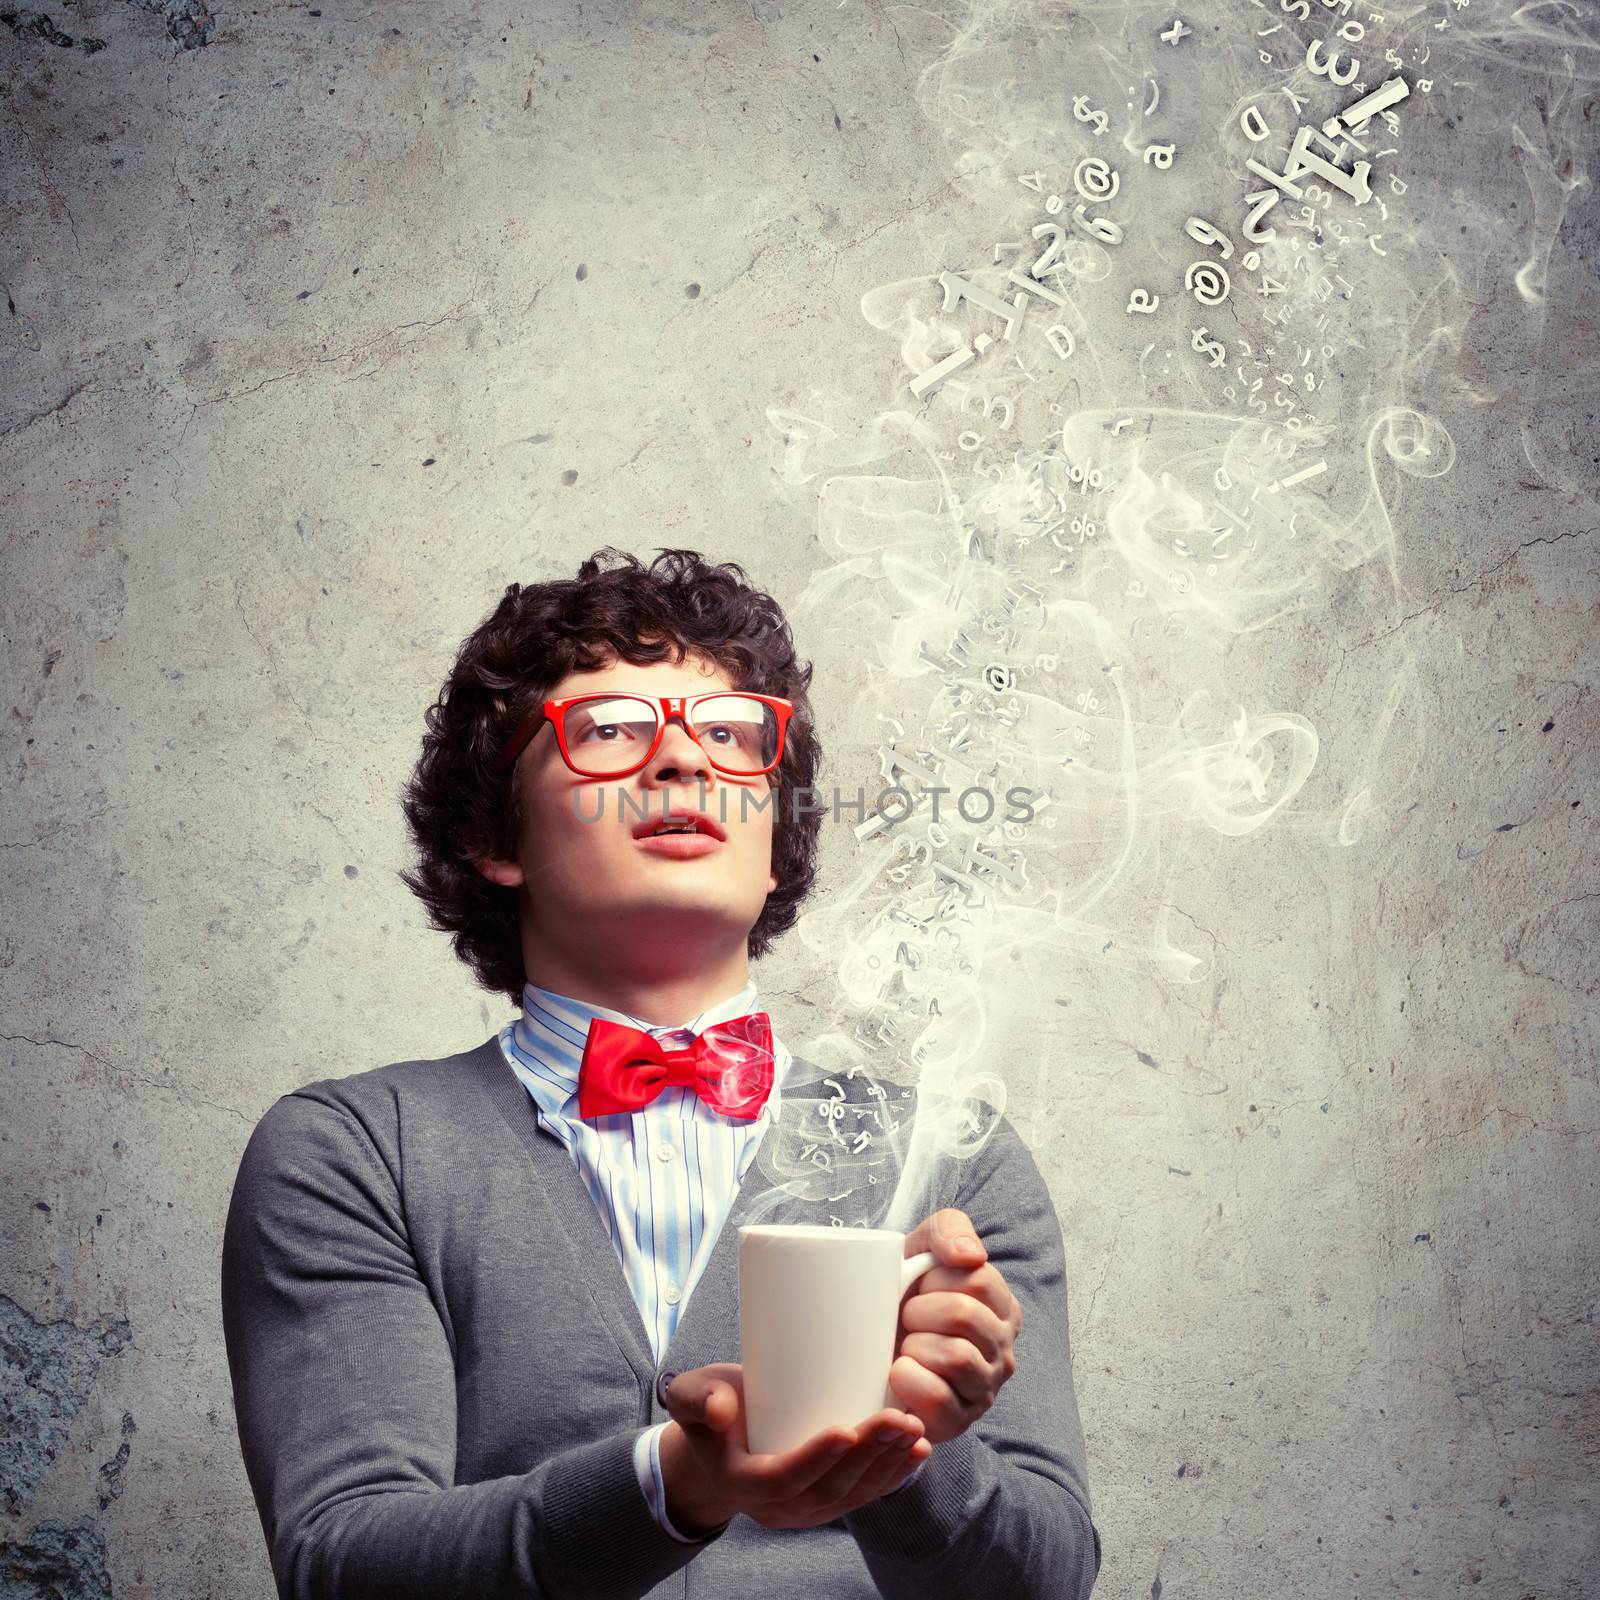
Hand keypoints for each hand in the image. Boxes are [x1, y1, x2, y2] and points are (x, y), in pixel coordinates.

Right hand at [660, 1362, 931, 1531]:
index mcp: (741, 1483)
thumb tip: (721, 1409)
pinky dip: (893, 1475)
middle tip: (898, 1419)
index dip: (816, 1459)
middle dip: (868, 1455)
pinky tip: (917, 1452)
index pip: (782, 1479)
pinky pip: (862, 1495)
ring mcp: (804, 1509)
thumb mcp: (690, 1395)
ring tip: (913, 1429)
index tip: (847, 1429)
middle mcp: (775, 1507)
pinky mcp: (825, 1500)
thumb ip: (697, 1398)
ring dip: (887, 1465)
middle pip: (828, 1489)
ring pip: (851, 1495)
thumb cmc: (709, 1407)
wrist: (720, 1438)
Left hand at [889, 1208, 1022, 1444]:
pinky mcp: (958, 1423)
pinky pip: (940, 1401)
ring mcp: (984, 1391)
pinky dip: (910, 1382)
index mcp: (1002, 1308)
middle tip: (904, 1317)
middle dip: (919, 1310)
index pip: (977, 1280)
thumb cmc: (903, 1293)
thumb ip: (950, 1229)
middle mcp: (1004, 1351)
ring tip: (903, 1346)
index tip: (919, 1286)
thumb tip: (969, 1255)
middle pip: (963, 1316)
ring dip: (915, 1345)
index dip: (935, 1279)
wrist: (870, 1343)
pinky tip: (898, 1373)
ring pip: (956, 1358)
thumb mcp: (923, 1247)